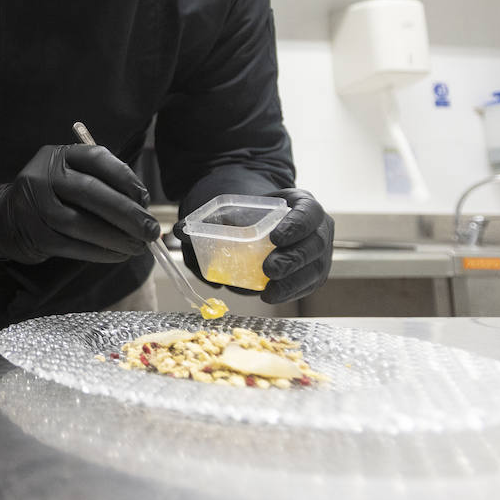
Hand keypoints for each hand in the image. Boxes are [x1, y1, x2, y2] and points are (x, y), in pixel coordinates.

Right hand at [0, 144, 158, 264]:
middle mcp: (44, 175)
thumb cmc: (53, 196)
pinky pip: (72, 246)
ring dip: (115, 237)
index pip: (97, 158)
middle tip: (150, 230)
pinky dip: (99, 253)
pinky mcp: (35, 234)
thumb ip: (103, 184)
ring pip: (81, 223)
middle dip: (126, 213)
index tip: (145, 199)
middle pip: (90, 191)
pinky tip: (117, 255)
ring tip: (138, 247)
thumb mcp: (70, 176)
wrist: (7, 218)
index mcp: (59, 155)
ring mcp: (35, 205)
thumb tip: (144, 207)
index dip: (126, 178)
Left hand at [173, 187, 333, 303]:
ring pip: (314, 270)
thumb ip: (212, 218)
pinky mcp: (314, 273)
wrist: (268, 221)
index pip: (307, 212)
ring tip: (267, 292)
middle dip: (292, 259)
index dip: (296, 225)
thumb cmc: (254, 213)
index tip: (275, 237)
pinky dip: (290, 292)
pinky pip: (307, 286)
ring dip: (291, 283)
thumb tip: (178, 230)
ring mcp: (320, 253)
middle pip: (313, 245)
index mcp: (303, 204)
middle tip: (268, 269)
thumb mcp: (238, 208)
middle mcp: (318, 228)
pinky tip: (271, 296)